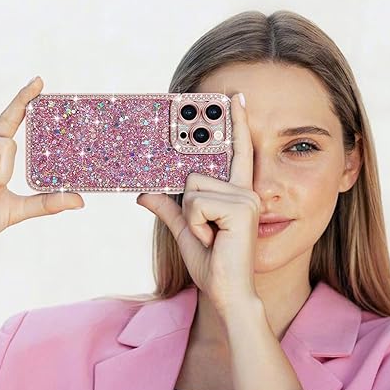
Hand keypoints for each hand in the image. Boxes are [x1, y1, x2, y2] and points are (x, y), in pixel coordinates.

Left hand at [136, 93, 260, 313]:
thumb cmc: (212, 264)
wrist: (227, 293)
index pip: (236, 152)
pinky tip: (214, 239)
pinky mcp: (240, 208)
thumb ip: (168, 208)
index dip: (235, 124)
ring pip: (192, 188)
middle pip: (194, 175)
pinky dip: (196, 224)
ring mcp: (245, 197)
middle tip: (209, 234)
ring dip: (192, 219)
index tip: (234, 96)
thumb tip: (144, 192)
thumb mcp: (185, 232)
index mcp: (237, 193)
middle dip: (190, 207)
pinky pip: (196, 203)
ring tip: (211, 238)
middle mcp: (245, 191)